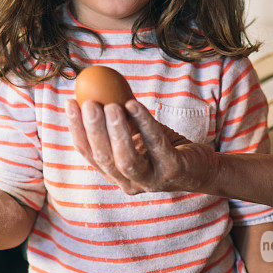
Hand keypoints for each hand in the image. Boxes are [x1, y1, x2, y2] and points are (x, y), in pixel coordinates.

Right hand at [66, 99, 202, 194]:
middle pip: (104, 158)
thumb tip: (95, 89)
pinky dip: (143, 123)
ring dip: (116, 132)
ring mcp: (151, 180)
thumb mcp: (137, 134)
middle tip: (88, 104)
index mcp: (115, 174)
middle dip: (94, 130)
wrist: (202, 167)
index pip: (89, 154)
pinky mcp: (172, 171)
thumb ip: (118, 121)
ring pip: (125, 159)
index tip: (70, 103)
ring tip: (111, 106)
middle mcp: (129, 183)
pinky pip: (154, 144)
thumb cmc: (164, 148)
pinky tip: (134, 105)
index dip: (77, 129)